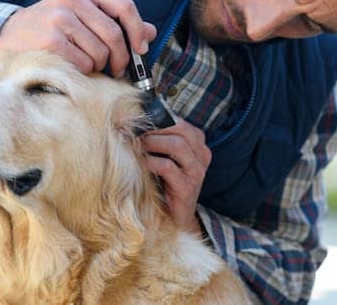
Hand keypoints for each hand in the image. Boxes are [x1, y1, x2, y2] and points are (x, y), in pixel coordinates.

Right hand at [0, 0, 156, 76]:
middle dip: (121, 58)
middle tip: (118, 69)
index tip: (141, 48)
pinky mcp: (50, 39)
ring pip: (100, 52)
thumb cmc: (52, 26)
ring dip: (99, 66)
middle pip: (114, 34)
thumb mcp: (82, 15)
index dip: (137, 29)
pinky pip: (83, 63)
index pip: (124, 5)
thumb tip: (151, 32)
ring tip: (89, 65)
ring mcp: (60, 18)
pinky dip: (84, 71)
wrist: (8, 33)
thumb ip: (115, 21)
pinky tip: (74, 67)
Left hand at [141, 118, 211, 234]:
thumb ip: (160, 140)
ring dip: (152, 142)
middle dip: (155, 129)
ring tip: (137, 144)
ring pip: (177, 145)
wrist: (175, 217)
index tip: (139, 120)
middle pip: (180, 130)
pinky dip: (151, 161)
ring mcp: (196, 172)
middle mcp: (202, 156)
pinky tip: (141, 162)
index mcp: (199, 145)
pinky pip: (168, 167)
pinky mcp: (187, 188)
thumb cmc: (166, 182)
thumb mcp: (167, 158)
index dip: (159, 119)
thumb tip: (136, 122)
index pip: (181, 123)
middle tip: (135, 131)